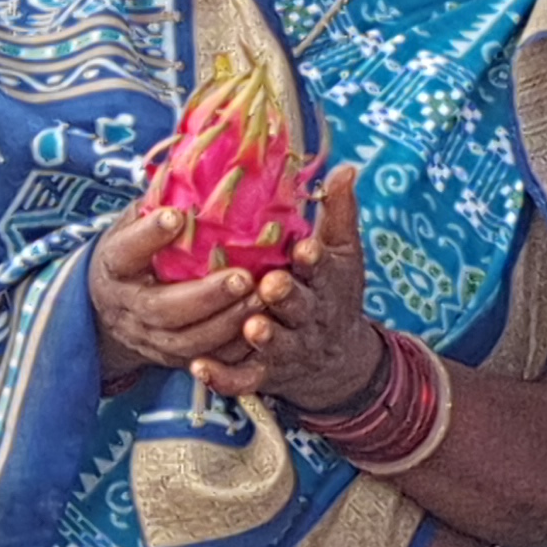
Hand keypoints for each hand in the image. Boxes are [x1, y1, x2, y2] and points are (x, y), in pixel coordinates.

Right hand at [88, 201, 268, 383]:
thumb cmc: (133, 252)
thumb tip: (194, 152)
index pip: (124, 251)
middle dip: (204, 294)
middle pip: (161, 308)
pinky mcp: (169, 359)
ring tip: (260, 298)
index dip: (147, 236)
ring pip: (185, 341)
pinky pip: (203, 361)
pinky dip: (232, 349)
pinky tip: (258, 328)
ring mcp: (146, 338)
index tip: (175, 215)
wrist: (109, 308)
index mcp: (112, 266)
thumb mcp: (132, 222)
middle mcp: (126, 307)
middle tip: (242, 276)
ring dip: (225, 323)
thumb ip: (158, 200)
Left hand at [188, 166, 384, 414]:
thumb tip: (346, 167)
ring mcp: (286, 347)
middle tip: (271, 285)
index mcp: (324, 283)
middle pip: (299, 307)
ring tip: (250, 327)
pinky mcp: (263, 372)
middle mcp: (307, 317)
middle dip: (287, 297)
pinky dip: (223, 377)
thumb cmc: (330, 292)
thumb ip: (338, 213)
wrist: (336, 358)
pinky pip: (243, 379)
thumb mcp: (342, 254)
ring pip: (274, 345)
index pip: (322, 269)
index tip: (304, 248)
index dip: (314, 261)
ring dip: (263, 337)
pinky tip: (200, 367)